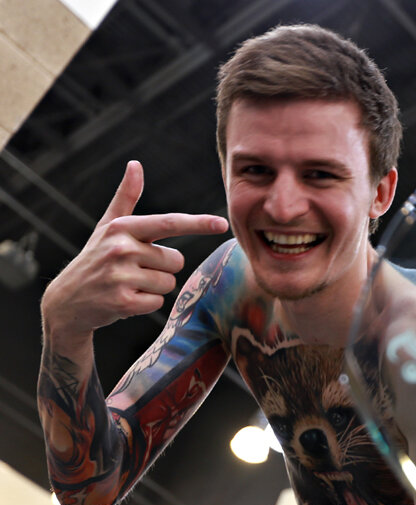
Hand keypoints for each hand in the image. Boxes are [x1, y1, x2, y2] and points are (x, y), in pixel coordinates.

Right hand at [41, 161, 228, 340]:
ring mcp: (121, 277)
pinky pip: (158, 302)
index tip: (222, 223)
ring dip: (154, 287)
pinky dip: (146, 303)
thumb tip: (135, 164)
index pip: (168, 223)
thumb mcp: (108, 227)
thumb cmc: (95, 258)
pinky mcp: (123, 302)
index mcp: (122, 228)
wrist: (67, 301)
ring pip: (169, 283)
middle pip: (176, 260)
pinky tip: (125, 299)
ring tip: (129, 284)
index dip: (198, 224)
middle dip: (162, 268)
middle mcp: (121, 249)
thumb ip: (126, 197)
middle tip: (134, 270)